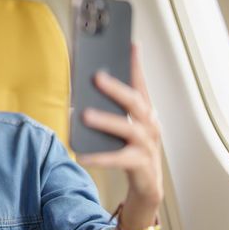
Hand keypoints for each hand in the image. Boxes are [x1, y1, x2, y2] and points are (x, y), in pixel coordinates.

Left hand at [76, 44, 162, 209]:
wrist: (146, 185)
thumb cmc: (131, 150)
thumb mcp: (122, 128)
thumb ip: (110, 112)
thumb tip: (79, 98)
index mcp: (145, 113)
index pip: (140, 84)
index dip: (136, 64)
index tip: (131, 44)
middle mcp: (149, 125)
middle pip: (134, 102)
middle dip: (115, 88)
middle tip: (96, 77)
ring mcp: (146, 144)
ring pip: (126, 128)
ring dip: (105, 120)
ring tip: (84, 115)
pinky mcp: (140, 164)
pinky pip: (117, 159)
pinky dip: (98, 157)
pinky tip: (81, 155)